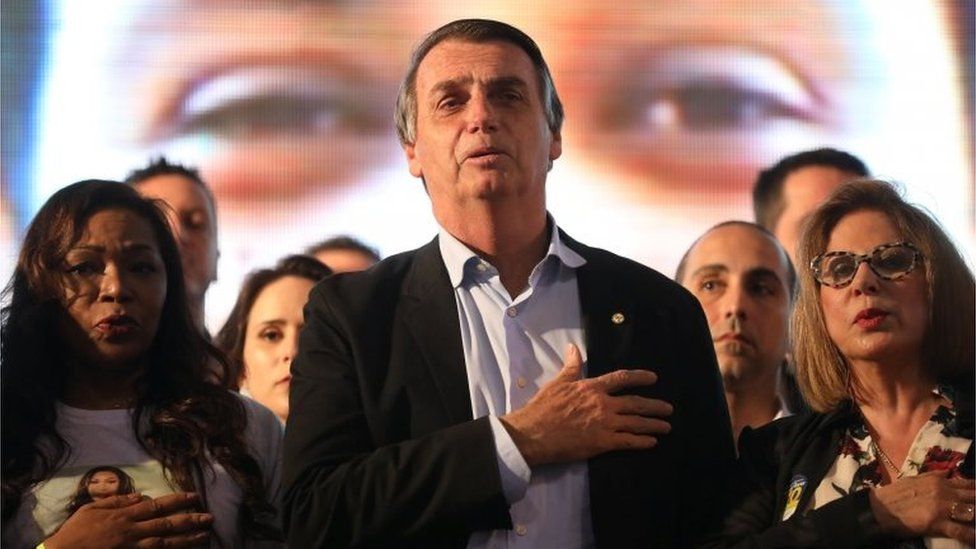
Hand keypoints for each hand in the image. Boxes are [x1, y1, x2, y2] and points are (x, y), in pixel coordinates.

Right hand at [45, 491, 211, 548]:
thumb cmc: (74, 532)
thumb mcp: (92, 509)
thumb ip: (117, 501)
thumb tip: (139, 496)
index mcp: (124, 516)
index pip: (157, 505)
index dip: (177, 501)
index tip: (194, 496)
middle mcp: (132, 531)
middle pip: (167, 524)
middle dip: (190, 520)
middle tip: (210, 517)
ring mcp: (132, 548)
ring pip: (165, 543)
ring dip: (187, 539)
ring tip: (205, 535)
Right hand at [499, 343, 672, 466]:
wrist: (534, 433)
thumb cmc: (543, 407)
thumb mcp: (557, 382)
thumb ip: (571, 366)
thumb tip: (573, 347)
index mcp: (592, 388)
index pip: (621, 379)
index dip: (639, 377)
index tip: (653, 378)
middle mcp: (603, 404)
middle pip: (636, 403)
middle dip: (655, 406)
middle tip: (668, 409)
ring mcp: (605, 424)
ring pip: (636, 423)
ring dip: (653, 424)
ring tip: (666, 426)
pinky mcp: (603, 442)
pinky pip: (628, 441)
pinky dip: (642, 442)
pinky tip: (652, 442)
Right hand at [869, 471, 974, 543]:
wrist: (879, 509)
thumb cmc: (894, 495)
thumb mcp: (914, 479)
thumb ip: (933, 476)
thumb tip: (949, 473)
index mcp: (939, 481)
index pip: (968, 484)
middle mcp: (944, 492)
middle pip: (974, 498)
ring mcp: (942, 507)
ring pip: (972, 513)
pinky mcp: (937, 523)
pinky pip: (961, 532)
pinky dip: (971, 537)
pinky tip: (975, 540)